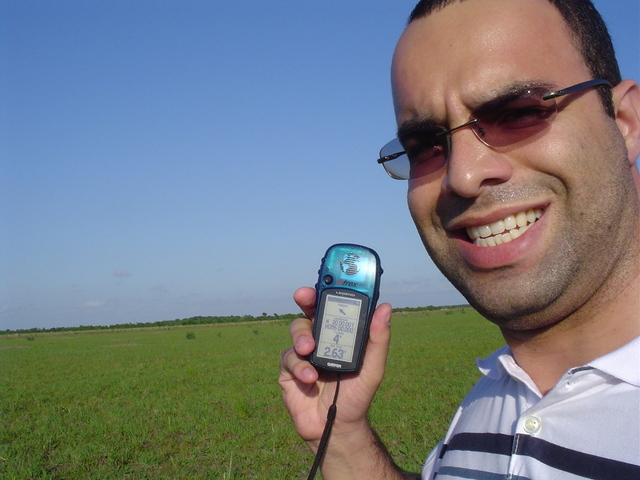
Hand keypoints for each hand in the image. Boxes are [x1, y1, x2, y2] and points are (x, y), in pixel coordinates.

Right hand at [279, 286, 392, 448]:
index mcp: (340, 334)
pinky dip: (298, 366)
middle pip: (309, 311)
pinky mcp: (288, 371)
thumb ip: (377, 339)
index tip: (327, 277)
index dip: (329, 289)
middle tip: (304, 296)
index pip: (333, 306)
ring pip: (296, 331)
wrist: (336, 429)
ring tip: (310, 350)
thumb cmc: (356, 396)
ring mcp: (302, 354)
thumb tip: (385, 307)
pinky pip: (288, 358)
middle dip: (305, 300)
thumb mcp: (372, 368)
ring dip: (302, 337)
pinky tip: (309, 378)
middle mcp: (320, 339)